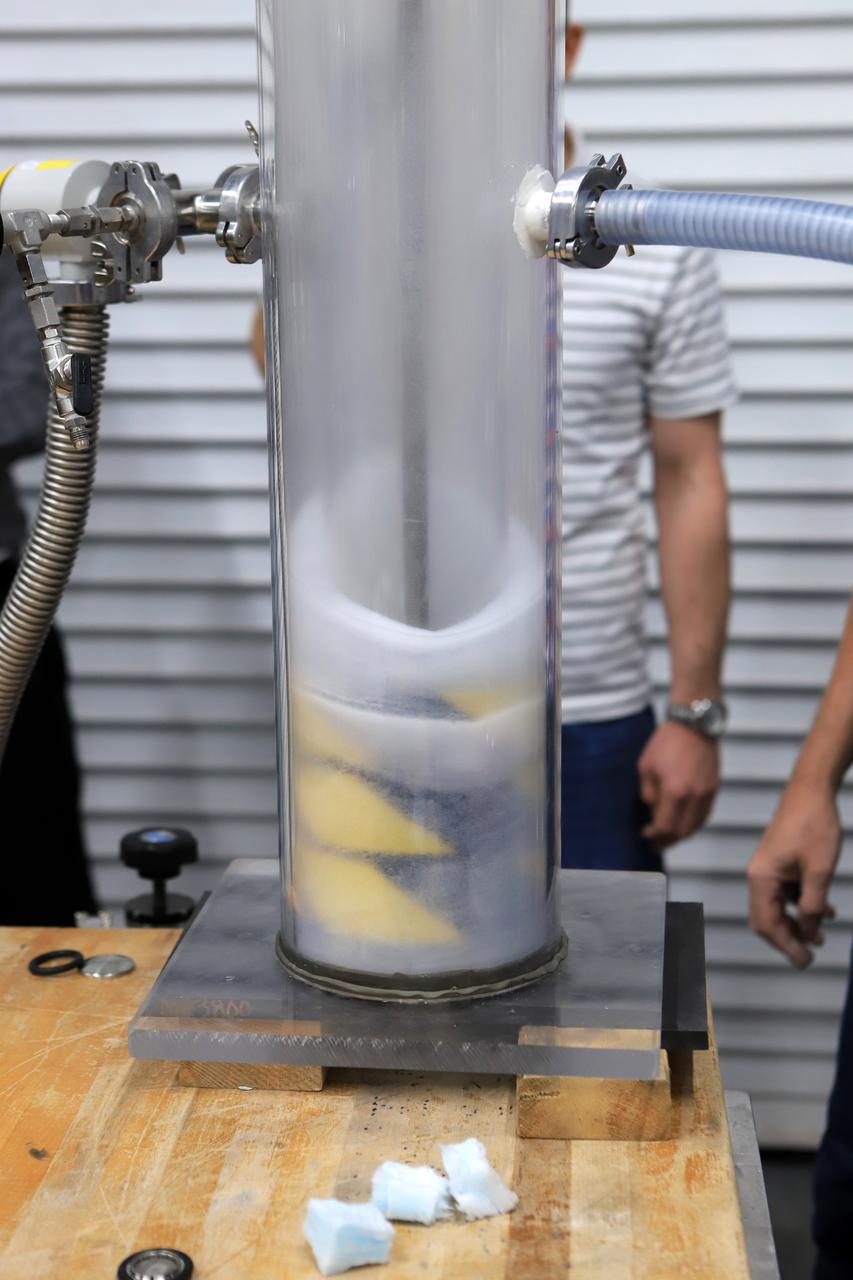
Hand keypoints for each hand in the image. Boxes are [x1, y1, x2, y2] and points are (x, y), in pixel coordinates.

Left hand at [637, 721, 719, 849]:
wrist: (694, 726)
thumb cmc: (667, 743)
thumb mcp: (646, 767)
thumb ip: (649, 794)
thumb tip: (653, 811)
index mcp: (674, 792)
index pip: (665, 826)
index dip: (654, 835)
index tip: (646, 834)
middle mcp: (694, 797)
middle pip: (682, 832)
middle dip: (667, 840)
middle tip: (656, 843)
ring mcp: (707, 794)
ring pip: (696, 826)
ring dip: (681, 834)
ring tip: (669, 837)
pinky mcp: (714, 788)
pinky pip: (705, 815)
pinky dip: (693, 823)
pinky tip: (683, 823)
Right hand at [747, 778, 840, 968]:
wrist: (812, 791)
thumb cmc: (813, 825)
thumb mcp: (818, 870)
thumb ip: (812, 904)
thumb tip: (809, 931)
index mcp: (761, 878)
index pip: (767, 924)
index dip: (786, 946)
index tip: (805, 961)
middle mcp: (759, 875)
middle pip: (768, 919)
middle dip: (789, 938)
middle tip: (810, 956)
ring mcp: (768, 869)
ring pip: (778, 907)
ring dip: (798, 922)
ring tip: (821, 936)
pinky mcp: (779, 863)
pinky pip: (787, 893)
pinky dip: (802, 905)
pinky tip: (825, 910)